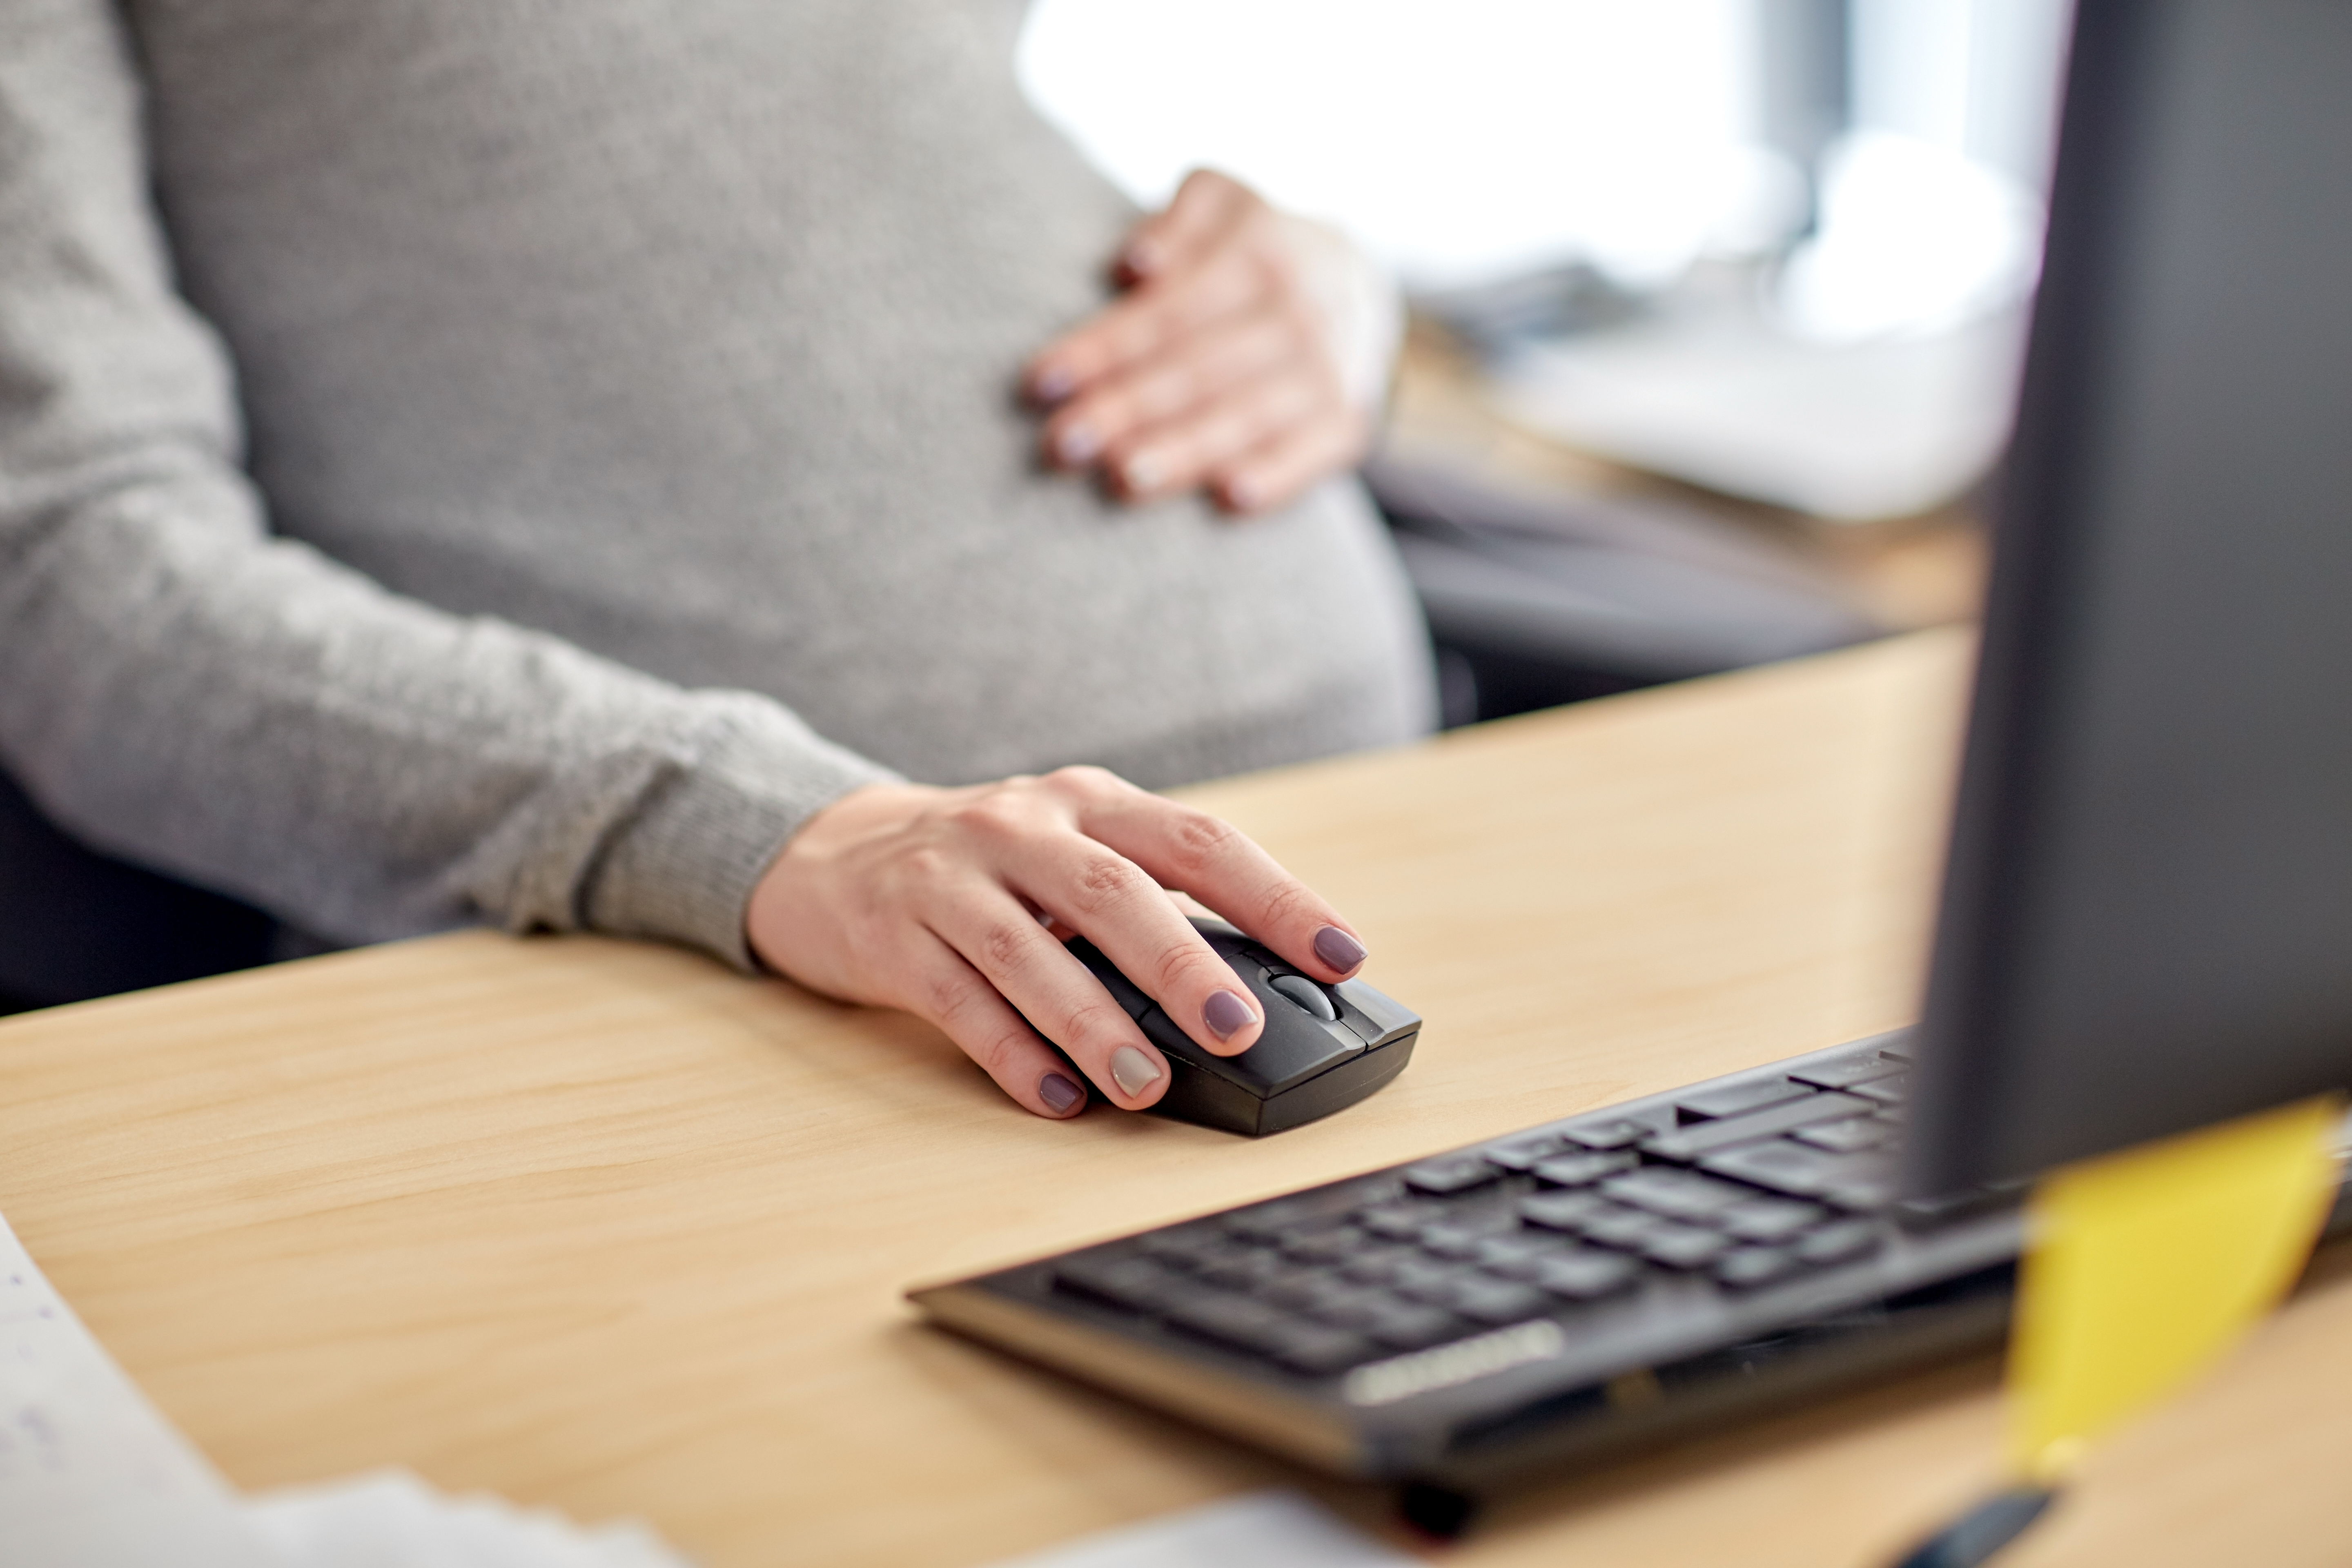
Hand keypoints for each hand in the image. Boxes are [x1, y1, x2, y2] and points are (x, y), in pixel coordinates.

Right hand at [745, 767, 1371, 1119]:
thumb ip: (1148, 902)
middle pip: (1115, 892)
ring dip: (1094, 1024)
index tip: (1341, 956)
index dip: (1275, 898)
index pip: (1199, 841)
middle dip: (1183, 964)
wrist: (831, 850)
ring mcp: (951, 878)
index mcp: (1089, 803)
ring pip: (1030, 952)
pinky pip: (959, 1001)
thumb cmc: (987, 864)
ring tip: (1145, 1086)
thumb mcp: (1069, 853)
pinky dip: (1012, 1054)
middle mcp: (1021, 827)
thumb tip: (1253, 991)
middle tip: (1238, 1030)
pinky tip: (1057, 1098)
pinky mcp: (892, 935)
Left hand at [1024, 169, 1400, 516]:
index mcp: (1257, 253)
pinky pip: (1309, 455)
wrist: (1359, 287)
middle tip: (1061, 445)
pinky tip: (1230, 498)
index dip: (1103, 348)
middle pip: (1196, 370)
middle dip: (1124, 409)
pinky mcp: (1346, 424)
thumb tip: (1134, 265)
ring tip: (1122, 479)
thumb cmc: (1253, 249)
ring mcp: (1326, 372)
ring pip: (1243, 417)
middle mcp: (1297, 313)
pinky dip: (1275, 476)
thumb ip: (1180, 219)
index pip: (1166, 313)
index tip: (1040, 384)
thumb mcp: (1224, 204)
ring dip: (1182, 450)